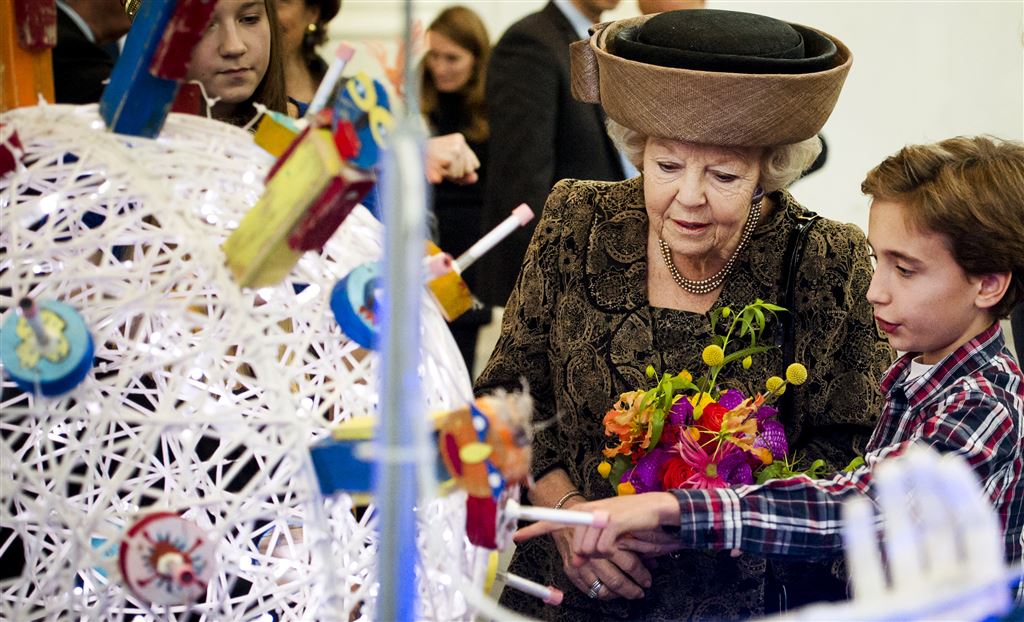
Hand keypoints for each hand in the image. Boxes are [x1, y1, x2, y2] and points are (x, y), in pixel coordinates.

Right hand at [425, 133, 479, 184]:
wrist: (407, 155)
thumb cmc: (426, 160)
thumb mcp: (448, 167)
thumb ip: (463, 174)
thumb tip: (475, 177)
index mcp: (459, 140)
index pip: (474, 165)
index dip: (461, 170)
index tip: (447, 164)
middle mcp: (458, 142)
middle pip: (468, 169)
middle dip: (455, 172)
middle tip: (439, 165)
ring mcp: (454, 149)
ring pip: (458, 173)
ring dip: (446, 174)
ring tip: (434, 164)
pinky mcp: (447, 157)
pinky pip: (450, 174)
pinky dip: (439, 175)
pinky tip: (431, 167)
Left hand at [516, 492, 679, 561]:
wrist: (655, 508)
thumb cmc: (630, 519)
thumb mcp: (605, 530)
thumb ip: (588, 542)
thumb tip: (577, 561)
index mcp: (582, 510)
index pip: (553, 519)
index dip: (534, 529)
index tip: (516, 536)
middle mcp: (586, 510)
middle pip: (576, 545)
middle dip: (588, 554)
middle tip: (605, 547)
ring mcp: (598, 515)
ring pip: (588, 550)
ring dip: (603, 551)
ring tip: (616, 540)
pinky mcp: (611, 522)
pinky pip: (602, 549)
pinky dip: (612, 550)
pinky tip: (621, 539)